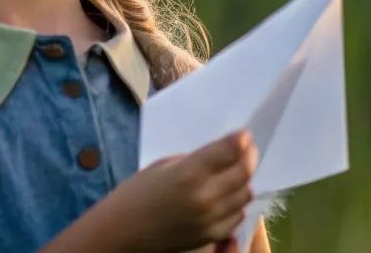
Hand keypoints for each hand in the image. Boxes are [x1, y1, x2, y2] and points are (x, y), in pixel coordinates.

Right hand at [116, 130, 256, 251]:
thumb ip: (195, 161)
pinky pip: (237, 215)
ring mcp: (212, 219)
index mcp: (189, 173)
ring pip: (245, 194)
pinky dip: (236, 202)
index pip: (229, 151)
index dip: (241, 140)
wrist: (122, 232)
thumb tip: (220, 156)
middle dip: (248, 157)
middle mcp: (206, 197)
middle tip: (247, 149)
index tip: (244, 134)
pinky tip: (227, 195)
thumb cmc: (135, 194)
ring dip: (244, 180)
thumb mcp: (163, 166)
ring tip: (236, 171)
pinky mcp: (212, 235)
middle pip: (244, 172)